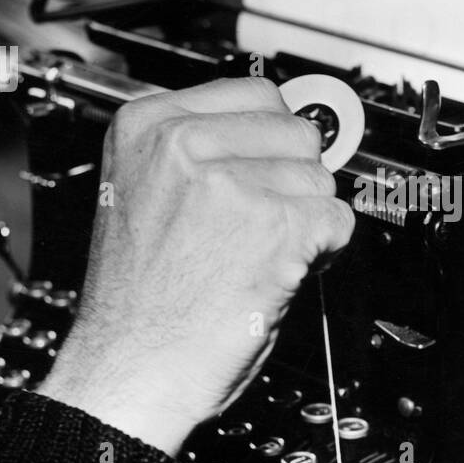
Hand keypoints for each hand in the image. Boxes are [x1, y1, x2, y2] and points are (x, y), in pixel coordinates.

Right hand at [38, 76, 354, 454]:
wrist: (126, 370)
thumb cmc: (136, 302)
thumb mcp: (145, 194)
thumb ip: (201, 153)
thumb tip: (274, 135)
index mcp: (146, 125)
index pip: (256, 92)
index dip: (273, 138)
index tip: (270, 164)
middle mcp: (183, 144)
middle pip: (296, 130)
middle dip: (295, 178)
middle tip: (264, 224)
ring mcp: (229, 183)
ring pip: (320, 179)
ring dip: (308, 220)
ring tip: (261, 256)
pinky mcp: (272, 226)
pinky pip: (336, 220)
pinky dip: (326, 252)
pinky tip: (281, 273)